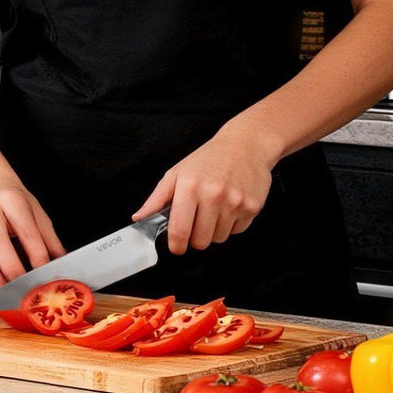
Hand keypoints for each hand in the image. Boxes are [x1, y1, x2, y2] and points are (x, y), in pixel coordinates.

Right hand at [0, 177, 65, 294]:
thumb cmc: (12, 201)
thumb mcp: (35, 211)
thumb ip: (49, 239)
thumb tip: (61, 265)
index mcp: (10, 199)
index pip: (25, 230)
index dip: (36, 255)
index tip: (44, 275)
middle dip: (11, 270)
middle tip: (24, 289)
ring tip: (7, 295)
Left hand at [131, 129, 274, 255]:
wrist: (245, 145)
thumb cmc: (208, 159)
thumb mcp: (177, 173)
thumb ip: (157, 199)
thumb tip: (139, 218)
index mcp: (190, 186)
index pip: (180, 229)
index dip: (176, 245)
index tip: (176, 247)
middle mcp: (213, 195)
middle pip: (200, 241)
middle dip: (195, 237)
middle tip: (196, 220)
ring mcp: (235, 202)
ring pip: (219, 239)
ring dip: (214, 230)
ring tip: (214, 209)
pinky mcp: (252, 207)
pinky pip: (237, 231)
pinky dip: (231, 224)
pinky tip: (229, 206)